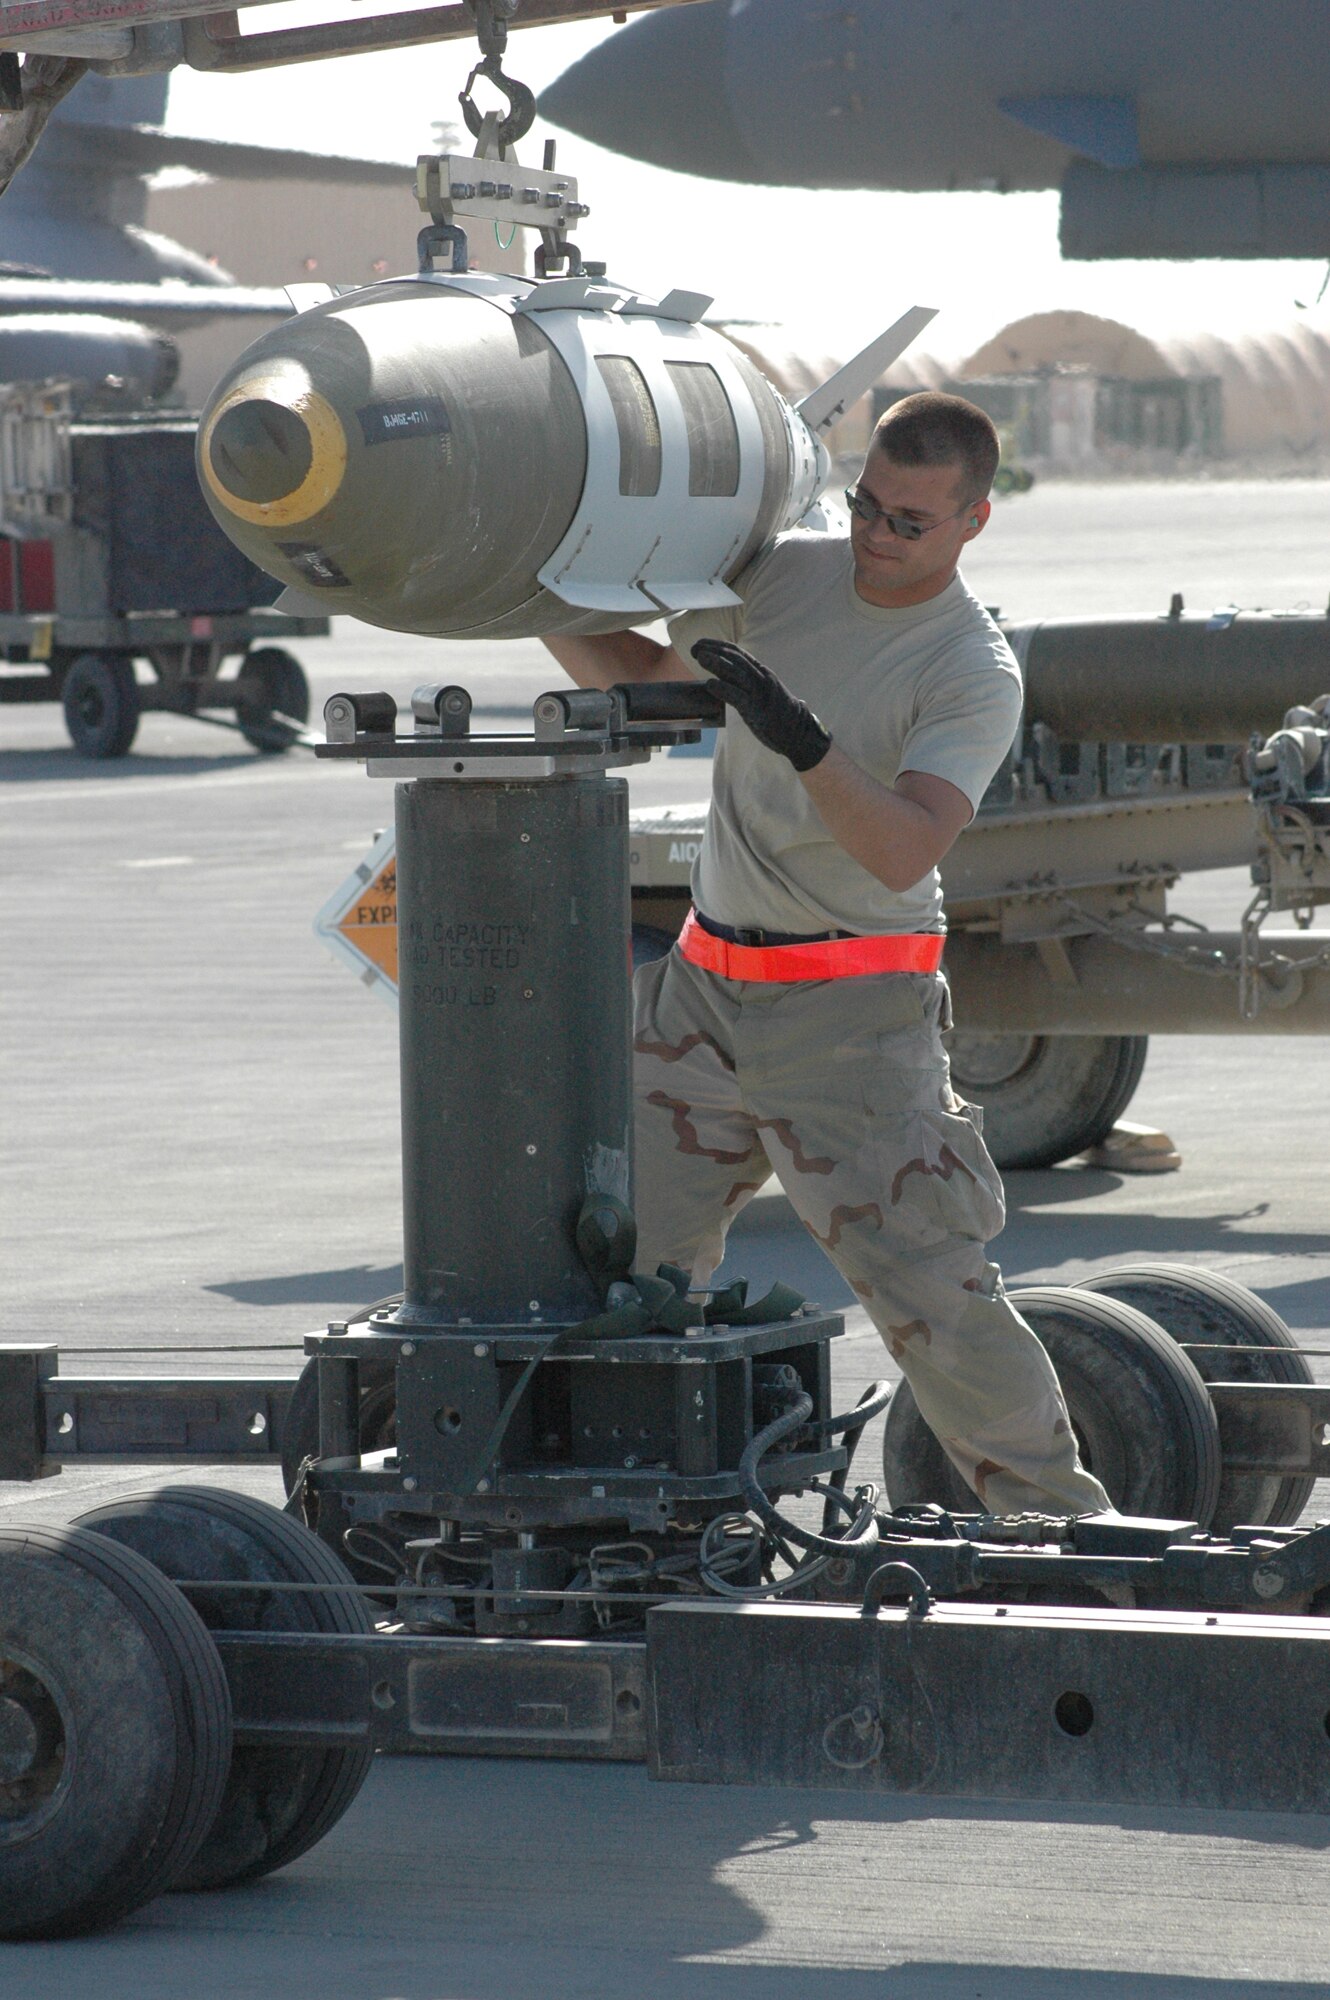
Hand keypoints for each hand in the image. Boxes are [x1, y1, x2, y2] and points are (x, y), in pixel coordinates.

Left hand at [691, 639, 831, 772]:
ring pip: (736, 672)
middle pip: (734, 658)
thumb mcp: (761, 689)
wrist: (797, 730)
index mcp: (761, 672)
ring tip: (700, 657)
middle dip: (713, 650)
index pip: (737, 652)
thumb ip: (743, 681)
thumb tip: (722, 674)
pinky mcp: (756, 709)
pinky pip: (738, 696)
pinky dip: (723, 689)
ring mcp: (759, 692)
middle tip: (694, 648)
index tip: (701, 643)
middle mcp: (760, 677)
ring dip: (716, 663)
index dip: (717, 645)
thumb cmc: (776, 711)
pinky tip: (710, 684)